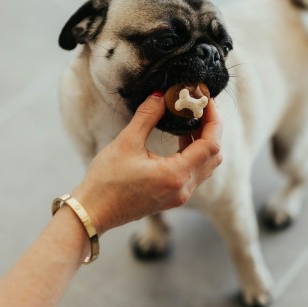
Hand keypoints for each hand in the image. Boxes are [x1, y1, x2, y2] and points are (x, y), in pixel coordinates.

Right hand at [72, 94, 222, 234]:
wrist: (93, 211)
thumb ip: (147, 116)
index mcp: (176, 175)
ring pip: (206, 165)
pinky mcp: (173, 198)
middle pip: (213, 155)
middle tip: (199, 108)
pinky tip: (181, 138)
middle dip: (211, 129)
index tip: (206, 101)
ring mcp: (179, 196)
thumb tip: (161, 95)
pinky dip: (194, 154)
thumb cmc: (106, 181)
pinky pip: (194, 173)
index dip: (214, 120)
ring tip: (190, 120)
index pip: (211, 144)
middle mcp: (183, 188)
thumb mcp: (126, 143)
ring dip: (203, 142)